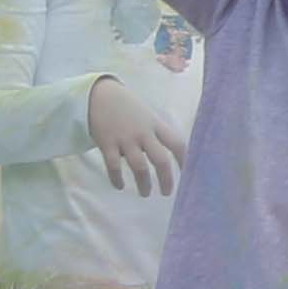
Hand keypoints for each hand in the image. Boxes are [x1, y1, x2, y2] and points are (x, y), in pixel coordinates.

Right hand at [87, 75, 187, 195]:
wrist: (99, 95)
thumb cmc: (127, 107)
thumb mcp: (147, 115)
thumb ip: (157, 133)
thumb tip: (168, 154)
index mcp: (156, 125)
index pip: (176, 143)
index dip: (184, 160)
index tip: (188, 174)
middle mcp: (143, 133)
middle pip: (160, 159)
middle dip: (166, 178)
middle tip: (167, 192)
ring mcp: (125, 139)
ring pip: (139, 166)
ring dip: (144, 183)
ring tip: (146, 193)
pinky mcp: (107, 144)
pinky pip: (113, 166)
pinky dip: (117, 178)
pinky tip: (120, 186)